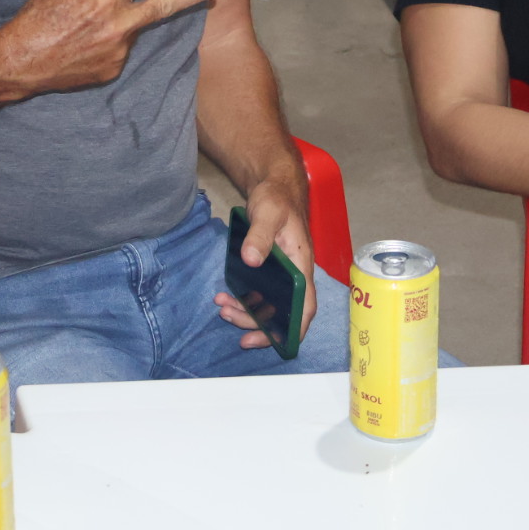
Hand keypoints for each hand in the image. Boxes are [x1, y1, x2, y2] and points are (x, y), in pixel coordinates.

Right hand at [0, 0, 215, 94]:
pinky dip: (105, 42)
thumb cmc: (37, 17)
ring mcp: (117, 51)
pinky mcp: (112, 70)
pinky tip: (82, 46)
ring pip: (129, 28)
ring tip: (84, 28)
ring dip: (117, 24)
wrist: (21, 62)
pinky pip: (117, 48)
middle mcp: (118, 25)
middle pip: (162, 7)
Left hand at [214, 174, 316, 347]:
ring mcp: (282, 275)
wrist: (273, 187)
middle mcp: (295, 275)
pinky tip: (225, 297)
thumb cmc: (277, 199)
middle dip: (258, 323)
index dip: (295, 328)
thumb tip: (252, 260)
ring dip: (246, 312)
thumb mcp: (267, 212)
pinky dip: (242, 300)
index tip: (276, 342)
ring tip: (222, 307)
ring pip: (268, 306)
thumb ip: (260, 236)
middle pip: (283, 312)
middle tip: (230, 318)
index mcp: (302, 265)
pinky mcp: (269, 271)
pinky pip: (258, 294)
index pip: (306, 305)